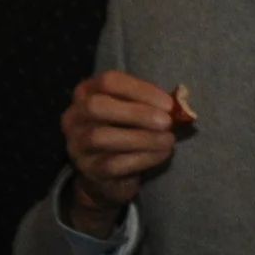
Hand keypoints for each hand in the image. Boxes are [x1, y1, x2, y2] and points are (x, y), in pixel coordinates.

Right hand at [61, 69, 177, 235]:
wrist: (112, 174)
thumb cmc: (129, 130)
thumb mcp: (139, 110)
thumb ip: (155, 103)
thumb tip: (180, 103)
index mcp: (88, 91)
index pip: (109, 81)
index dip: (141, 90)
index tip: (168, 103)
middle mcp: (74, 116)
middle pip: (97, 106)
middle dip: (137, 113)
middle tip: (167, 122)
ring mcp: (76, 144)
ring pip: (102, 136)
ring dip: (142, 137)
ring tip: (168, 140)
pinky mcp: (87, 169)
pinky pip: (112, 163)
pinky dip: (142, 158)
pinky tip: (162, 154)